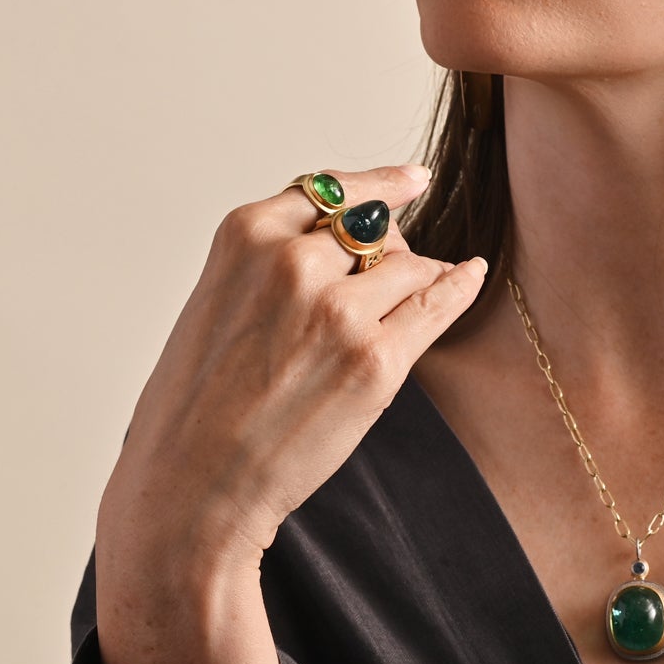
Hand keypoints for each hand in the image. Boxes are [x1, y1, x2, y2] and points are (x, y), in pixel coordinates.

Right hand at [97, 163, 484, 572]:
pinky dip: (459, 285)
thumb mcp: (216, 303)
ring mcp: (339, 311)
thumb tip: (343, 241)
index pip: (329, 190)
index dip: (377, 184)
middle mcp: (293, 261)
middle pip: (374, 228)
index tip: (411, 179)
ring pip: (409, 265)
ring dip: (417, 278)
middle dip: (389, 248)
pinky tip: (472, 274)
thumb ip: (270, 264)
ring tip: (410, 299)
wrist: (191, 484)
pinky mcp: (376, 360)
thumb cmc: (195, 407)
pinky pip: (437, 304)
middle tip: (392, 271)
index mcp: (245, 236)